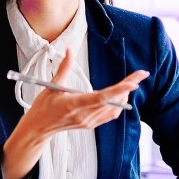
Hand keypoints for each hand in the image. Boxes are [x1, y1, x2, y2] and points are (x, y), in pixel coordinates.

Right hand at [2, 48, 149, 178]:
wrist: (38, 128)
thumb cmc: (43, 107)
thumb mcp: (52, 85)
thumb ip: (64, 67)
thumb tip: (69, 50)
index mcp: (74, 104)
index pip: (102, 97)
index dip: (119, 90)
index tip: (134, 83)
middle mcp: (84, 115)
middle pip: (113, 102)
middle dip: (128, 88)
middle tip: (139, 75)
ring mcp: (88, 122)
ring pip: (115, 110)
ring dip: (124, 96)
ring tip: (131, 83)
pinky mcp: (89, 125)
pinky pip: (109, 115)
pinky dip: (118, 104)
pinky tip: (120, 96)